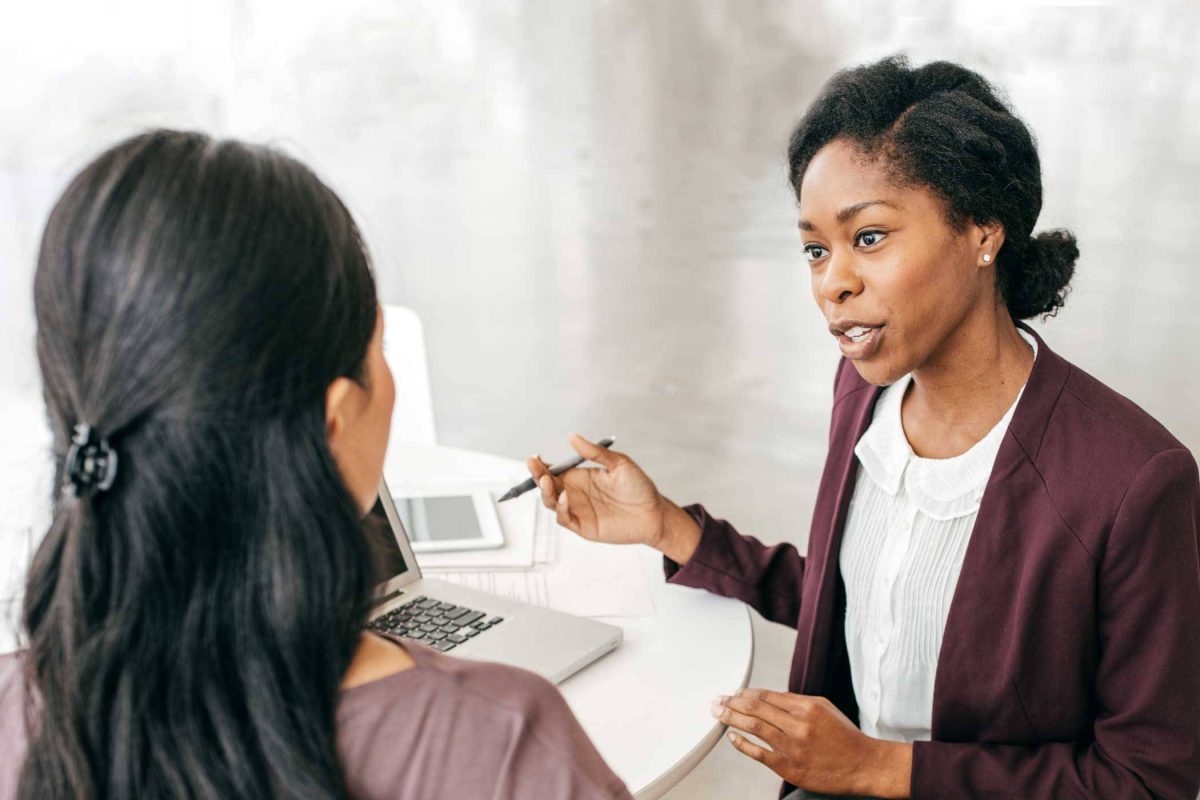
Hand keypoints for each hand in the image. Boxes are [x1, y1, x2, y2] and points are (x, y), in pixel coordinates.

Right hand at [525, 433, 666, 547]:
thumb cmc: (639, 487)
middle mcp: (575, 493)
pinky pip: (564, 518)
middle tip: (534, 465)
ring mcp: (577, 510)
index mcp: (580, 477)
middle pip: (547, 485)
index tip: (535, 457)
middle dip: (537, 475)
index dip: (541, 465)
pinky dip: (561, 508)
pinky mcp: (583, 526)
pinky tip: (565, 497)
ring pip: (551, 502)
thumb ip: (595, 452)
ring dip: (545, 492)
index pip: (554, 470)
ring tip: (546, 480)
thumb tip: (572, 436)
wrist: (654, 513)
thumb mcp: (619, 463)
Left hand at [712, 689, 911, 798]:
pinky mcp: (789, 767)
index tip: (734, 692)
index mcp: (806, 706)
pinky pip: (759, 753)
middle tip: (717, 700)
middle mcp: (797, 724)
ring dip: (731, 717)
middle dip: (732, 702)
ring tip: (718, 713)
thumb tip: (768, 697)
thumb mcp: (824, 708)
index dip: (746, 693)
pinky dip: (742, 743)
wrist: (863, 765)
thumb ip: (796, 702)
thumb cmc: (844, 736)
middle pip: (756, 707)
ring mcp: (792, 746)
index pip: (767, 695)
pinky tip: (732, 736)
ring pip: (754, 726)